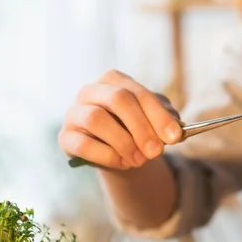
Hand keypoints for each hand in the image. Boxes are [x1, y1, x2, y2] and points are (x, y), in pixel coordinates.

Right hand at [58, 70, 182, 169]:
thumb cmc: (138, 128)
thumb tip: (176, 131)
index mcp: (114, 80)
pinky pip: (83, 144)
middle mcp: (91, 90)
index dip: (159, 115)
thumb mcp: (156, 120)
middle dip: (141, 127)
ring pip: (97, 119)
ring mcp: (74, 112)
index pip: (139, 93)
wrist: (118, 150)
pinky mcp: (65, 137)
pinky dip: (107, 156)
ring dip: (124, 142)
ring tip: (140, 159)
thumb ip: (167, 121)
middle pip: (118, 99)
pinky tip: (122, 162)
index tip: (175, 136)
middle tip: (157, 151)